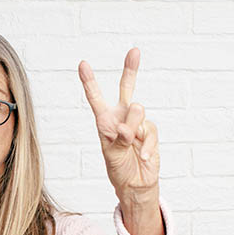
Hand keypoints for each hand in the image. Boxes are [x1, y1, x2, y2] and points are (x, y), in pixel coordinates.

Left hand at [78, 48, 159, 205]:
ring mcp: (137, 123)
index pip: (96, 99)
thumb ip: (121, 137)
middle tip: (134, 51)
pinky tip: (143, 156)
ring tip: (130, 143)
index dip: (89, 82)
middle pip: (127, 88)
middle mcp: (121, 117)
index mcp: (105, 121)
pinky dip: (146, 145)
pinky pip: (150, 132)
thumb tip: (131, 123)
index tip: (82, 64)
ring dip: (133, 129)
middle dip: (130, 69)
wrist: (135, 183)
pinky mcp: (150, 131)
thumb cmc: (118, 168)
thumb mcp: (112, 154)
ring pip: (138, 112)